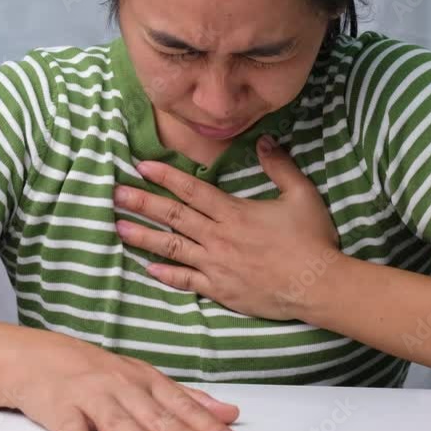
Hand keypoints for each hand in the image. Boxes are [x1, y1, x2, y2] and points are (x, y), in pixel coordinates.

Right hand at [13, 335, 241, 430]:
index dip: (206, 425)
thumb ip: (187, 400)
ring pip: (115, 419)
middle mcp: (123, 387)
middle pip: (154, 414)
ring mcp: (91, 395)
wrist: (40, 357)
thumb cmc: (98, 372)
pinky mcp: (59, 405)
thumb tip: (229, 413)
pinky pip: (66, 422)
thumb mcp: (147, 380)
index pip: (182, 406)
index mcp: (146, 382)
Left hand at [113, 135, 340, 320]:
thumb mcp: (301, 195)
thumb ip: (280, 166)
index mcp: (235, 213)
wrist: (317, 285)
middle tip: (114, 193)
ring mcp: (216, 265)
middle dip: (141, 202)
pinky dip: (167, 275)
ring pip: (172, 248)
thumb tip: (265, 140)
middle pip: (173, 216)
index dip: (165, 176)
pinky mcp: (220, 290)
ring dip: (143, 237)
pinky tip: (148, 269)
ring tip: (118, 227)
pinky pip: (187, 281)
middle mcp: (219, 237)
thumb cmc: (312, 240)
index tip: (142, 166)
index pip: (192, 190)